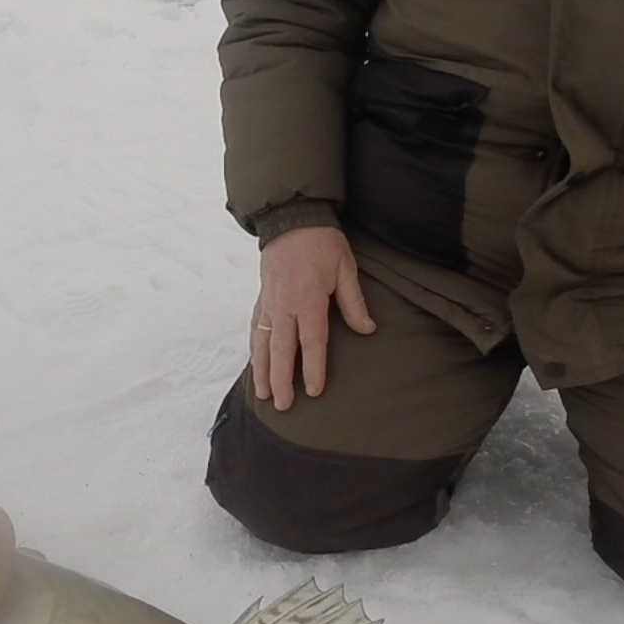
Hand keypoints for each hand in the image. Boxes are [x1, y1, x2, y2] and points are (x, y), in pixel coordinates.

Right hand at [252, 226, 377, 410]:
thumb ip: (354, 303)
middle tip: (284, 405)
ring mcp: (269, 304)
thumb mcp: (345, 268)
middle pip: (282, 351)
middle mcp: (284, 306)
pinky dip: (255, 350)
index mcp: (308, 299)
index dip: (313, 368)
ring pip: (263, 344)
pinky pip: (255, 330)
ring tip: (264, 394)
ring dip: (262, 371)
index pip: (311, 342)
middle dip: (282, 380)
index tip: (315, 391)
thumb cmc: (321, 243)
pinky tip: (257, 365)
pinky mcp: (261, 300)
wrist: (290, 218)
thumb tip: (367, 330)